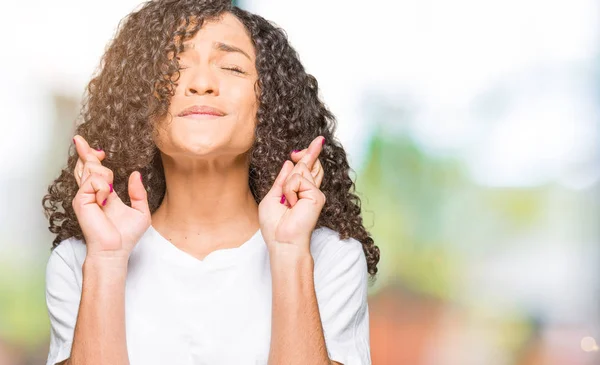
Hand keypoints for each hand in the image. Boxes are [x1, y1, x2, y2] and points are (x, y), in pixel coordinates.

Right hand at [71, 135, 150, 262]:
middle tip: (80, 139)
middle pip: (86, 165)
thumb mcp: (140, 211)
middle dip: (86, 151)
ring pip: (92, 170)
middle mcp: (92, 193)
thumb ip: (138, 193)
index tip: (98, 149)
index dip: (93, 156)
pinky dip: (103, 186)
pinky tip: (105, 198)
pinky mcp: (81, 200)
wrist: (115, 249)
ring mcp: (85, 196)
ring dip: (104, 175)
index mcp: (105, 193)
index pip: (95, 171)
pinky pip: (93, 181)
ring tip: (108, 194)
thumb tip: (135, 174)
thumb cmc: (127, 235)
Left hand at [259, 136, 325, 253]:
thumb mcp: (272, 197)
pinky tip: (291, 203)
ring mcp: (314, 192)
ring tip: (287, 202)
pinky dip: (289, 190)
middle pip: (310, 164)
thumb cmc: (274, 225)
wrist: (282, 241)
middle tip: (319, 140)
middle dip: (310, 152)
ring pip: (300, 171)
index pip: (308, 169)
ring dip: (287, 184)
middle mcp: (310, 191)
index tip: (317, 142)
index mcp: (299, 192)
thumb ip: (282, 180)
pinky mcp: (316, 195)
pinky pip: (298, 180)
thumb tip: (290, 163)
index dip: (310, 154)